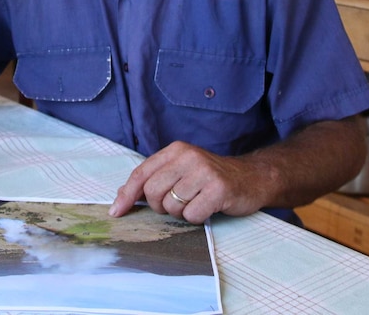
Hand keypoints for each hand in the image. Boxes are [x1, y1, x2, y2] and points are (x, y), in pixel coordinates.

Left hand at [108, 141, 269, 223]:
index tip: (116, 211)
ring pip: (171, 207)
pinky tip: (208, 207)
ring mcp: (204, 172)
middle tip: (179, 202)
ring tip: (197, 202)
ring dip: (181, 213)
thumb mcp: (182, 170)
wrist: (252, 178)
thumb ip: (154, 178)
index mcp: (176, 150)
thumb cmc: (211, 177)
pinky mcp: (218, 190)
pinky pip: (191, 215)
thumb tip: (121, 194)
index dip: (126, 194)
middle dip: (161, 206)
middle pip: (153, 192)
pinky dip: (197, 218)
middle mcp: (188, 157)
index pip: (141, 173)